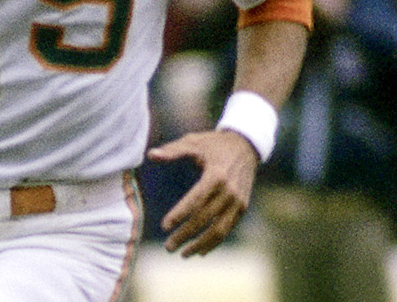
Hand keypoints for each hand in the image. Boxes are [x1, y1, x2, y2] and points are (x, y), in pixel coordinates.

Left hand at [147, 130, 257, 256]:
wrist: (245, 145)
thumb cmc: (213, 144)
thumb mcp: (193, 142)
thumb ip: (172, 151)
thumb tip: (151, 156)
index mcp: (216, 175)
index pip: (195, 200)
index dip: (180, 215)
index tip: (164, 226)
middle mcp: (229, 191)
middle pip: (204, 219)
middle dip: (185, 234)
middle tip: (168, 246)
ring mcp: (238, 201)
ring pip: (219, 230)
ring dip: (200, 245)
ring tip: (183, 254)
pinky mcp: (242, 207)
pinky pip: (228, 229)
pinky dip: (214, 242)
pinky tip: (200, 250)